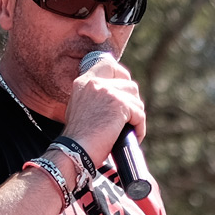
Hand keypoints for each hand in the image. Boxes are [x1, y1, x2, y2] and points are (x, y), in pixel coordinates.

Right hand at [66, 53, 145, 167]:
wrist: (74, 151)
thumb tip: (119, 97)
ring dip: (136, 117)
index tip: (125, 90)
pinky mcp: (119, 104)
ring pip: (136, 100)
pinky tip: (133, 136)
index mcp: (84, 82)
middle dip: (132, 104)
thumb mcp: (83, 108)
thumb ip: (96, 97)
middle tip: (127, 120)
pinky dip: (140, 128)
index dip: (122, 75)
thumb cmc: (79, 138)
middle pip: (129, 85)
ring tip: (128, 130)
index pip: (108, 64)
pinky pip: (139, 115)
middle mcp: (95, 82)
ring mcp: (107, 91)